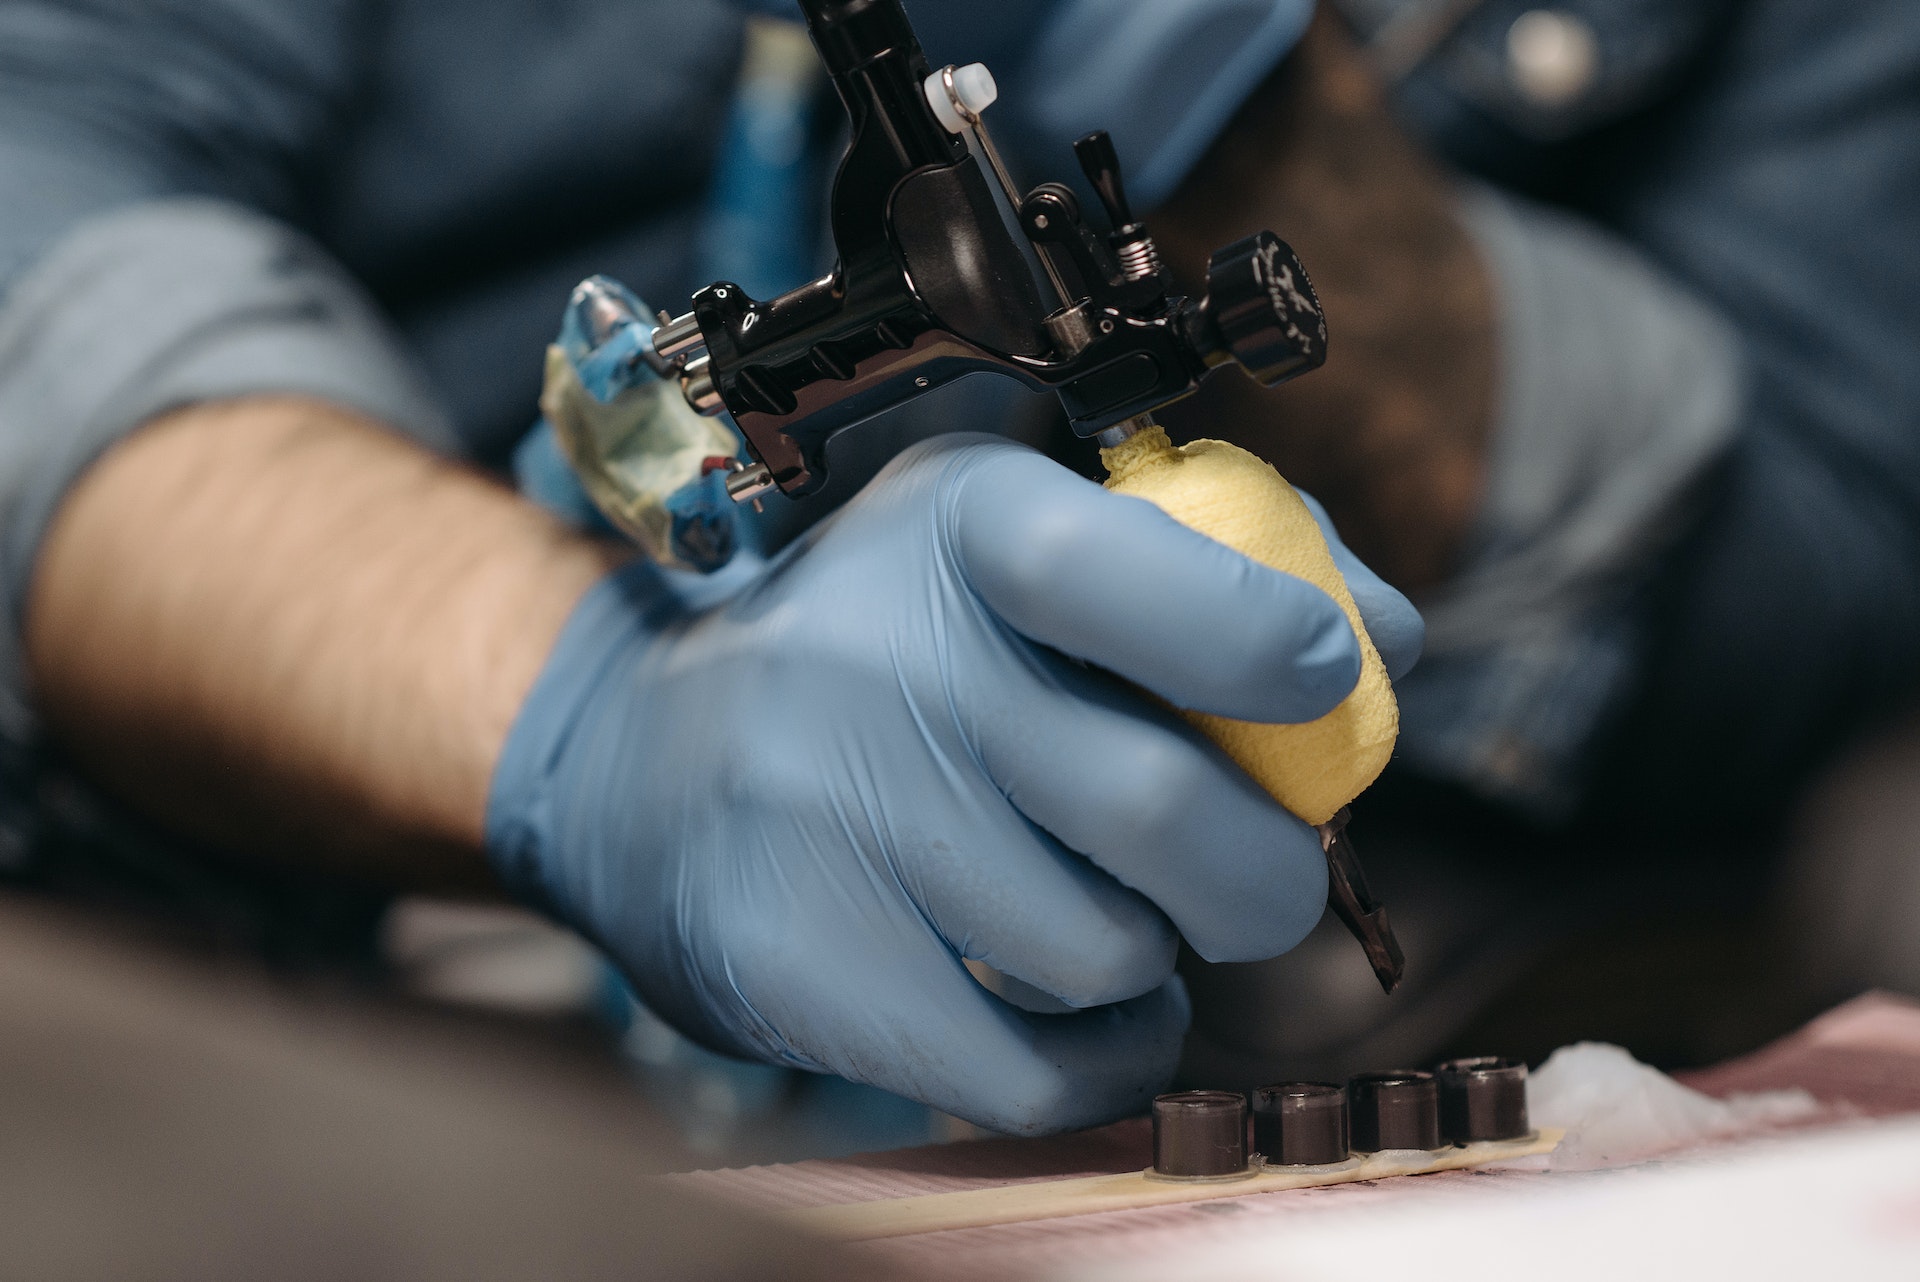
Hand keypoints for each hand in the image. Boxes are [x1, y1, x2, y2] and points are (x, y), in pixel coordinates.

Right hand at [487, 435, 1419, 1132]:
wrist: (649, 766)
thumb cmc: (898, 655)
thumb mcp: (1018, 552)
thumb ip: (1220, 568)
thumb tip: (1394, 642)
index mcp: (958, 527)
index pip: (1142, 572)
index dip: (1276, 643)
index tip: (1323, 683)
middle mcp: (875, 655)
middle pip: (1165, 813)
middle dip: (1267, 876)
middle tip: (1260, 880)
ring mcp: (820, 814)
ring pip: (1109, 954)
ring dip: (1156, 954)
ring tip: (1109, 914)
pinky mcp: (795, 962)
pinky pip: (1037, 1070)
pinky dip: (1109, 1058)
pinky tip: (1092, 1011)